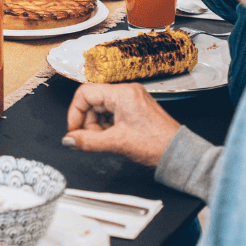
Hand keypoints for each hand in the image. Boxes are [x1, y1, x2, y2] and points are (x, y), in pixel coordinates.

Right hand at [64, 83, 181, 167]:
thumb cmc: (156, 143)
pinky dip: (107, 126)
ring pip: (101, 108)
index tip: (74, 130)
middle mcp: (127, 92)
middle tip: (92, 139)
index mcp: (122, 93)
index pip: (85, 93)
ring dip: (98, 126)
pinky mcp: (135, 108)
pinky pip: (112, 113)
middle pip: (92, 101)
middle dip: (88, 122)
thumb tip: (69, 140)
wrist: (176, 153)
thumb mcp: (116, 143)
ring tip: (107, 140)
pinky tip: (114, 137)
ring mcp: (132, 99)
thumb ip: (87, 141)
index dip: (75, 112)